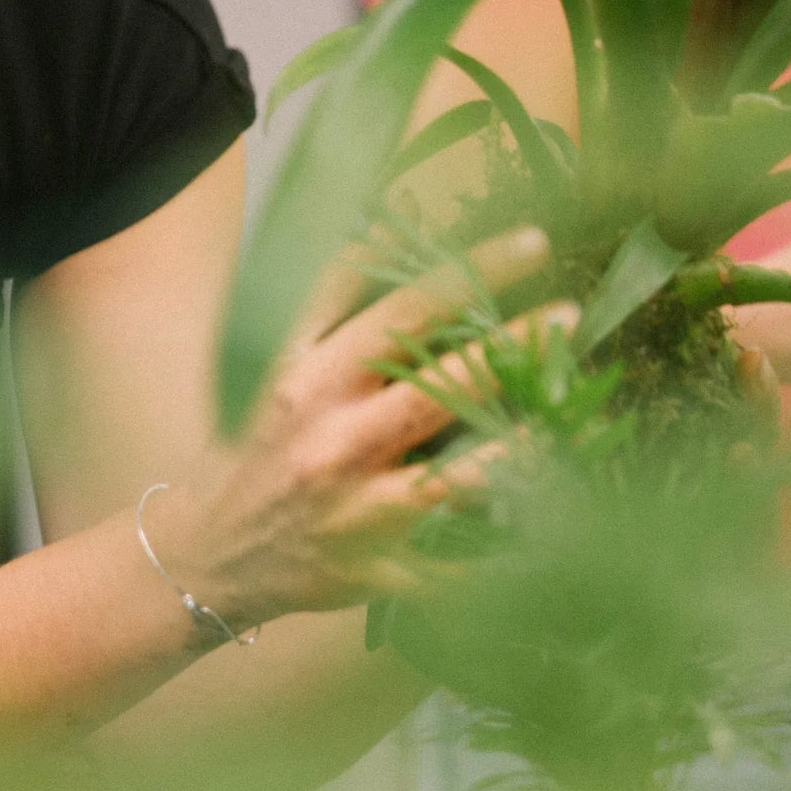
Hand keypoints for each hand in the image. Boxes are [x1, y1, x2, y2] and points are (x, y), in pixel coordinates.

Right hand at [147, 227, 555, 629]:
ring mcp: (359, 513)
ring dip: (530, 442)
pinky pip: (463, 557)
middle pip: (439, 384)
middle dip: (513, 346)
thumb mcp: (278, 356)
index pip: (402, 310)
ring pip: (463, 476)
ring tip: (579, 411)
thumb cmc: (258, 440)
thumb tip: (399, 217)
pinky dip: (515, 538)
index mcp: (309, 376)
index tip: (535, 243)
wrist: (211, 552)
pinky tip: (562, 508)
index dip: (471, 272)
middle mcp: (334, 440)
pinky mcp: (381, 573)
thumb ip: (334, 289)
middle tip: (571, 316)